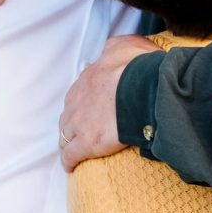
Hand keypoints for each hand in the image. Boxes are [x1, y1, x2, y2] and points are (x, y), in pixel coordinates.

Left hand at [58, 35, 158, 171]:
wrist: (146, 88)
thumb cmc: (141, 67)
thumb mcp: (127, 46)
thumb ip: (115, 46)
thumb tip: (109, 48)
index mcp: (89, 78)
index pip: (78, 93)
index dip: (83, 103)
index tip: (89, 110)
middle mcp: (79, 99)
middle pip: (68, 114)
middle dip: (72, 123)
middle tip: (80, 131)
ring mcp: (80, 121)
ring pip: (65, 135)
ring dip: (68, 141)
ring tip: (74, 149)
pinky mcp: (86, 142)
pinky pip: (69, 155)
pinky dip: (68, 161)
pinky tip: (70, 166)